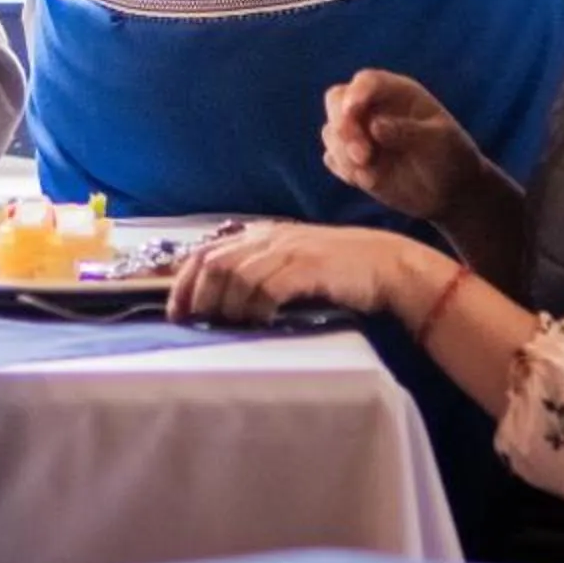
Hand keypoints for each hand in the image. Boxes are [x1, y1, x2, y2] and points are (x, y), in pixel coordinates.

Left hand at [166, 222, 441, 327]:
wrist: (387, 265)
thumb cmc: (340, 272)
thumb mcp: (292, 264)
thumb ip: (260, 274)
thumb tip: (221, 301)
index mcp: (262, 235)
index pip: (207, 252)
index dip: (184, 282)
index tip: (176, 313)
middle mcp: (270, 237)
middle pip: (215, 263)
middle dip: (198, 296)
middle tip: (196, 324)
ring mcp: (289, 250)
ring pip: (237, 275)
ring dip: (226, 306)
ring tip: (229, 327)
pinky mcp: (308, 266)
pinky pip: (268, 287)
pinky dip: (256, 308)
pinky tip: (258, 323)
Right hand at [323, 69, 484, 223]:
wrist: (451, 192)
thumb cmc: (451, 157)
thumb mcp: (439, 141)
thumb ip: (408, 131)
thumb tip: (374, 126)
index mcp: (396, 92)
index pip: (367, 82)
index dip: (356, 93)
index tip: (351, 112)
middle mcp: (373, 107)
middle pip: (336, 100)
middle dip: (342, 125)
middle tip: (361, 155)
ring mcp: (360, 133)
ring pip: (332, 131)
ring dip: (343, 152)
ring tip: (369, 176)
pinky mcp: (352, 159)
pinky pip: (333, 158)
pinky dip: (344, 169)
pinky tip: (368, 181)